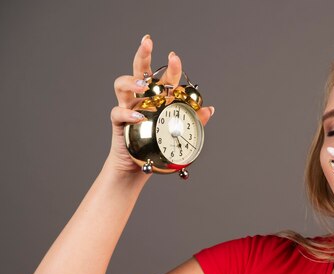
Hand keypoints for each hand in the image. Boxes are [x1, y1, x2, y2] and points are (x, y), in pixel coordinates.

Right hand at [106, 35, 214, 176]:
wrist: (137, 166)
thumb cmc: (158, 146)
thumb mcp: (180, 132)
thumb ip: (194, 119)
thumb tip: (210, 109)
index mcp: (157, 97)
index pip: (164, 76)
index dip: (170, 66)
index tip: (174, 56)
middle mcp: (141, 98)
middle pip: (139, 70)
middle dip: (143, 54)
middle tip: (147, 41)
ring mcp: (128, 107)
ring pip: (122, 85)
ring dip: (131, 81)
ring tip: (143, 85)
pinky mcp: (118, 122)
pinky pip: (118, 113)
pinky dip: (127, 114)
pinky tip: (138, 117)